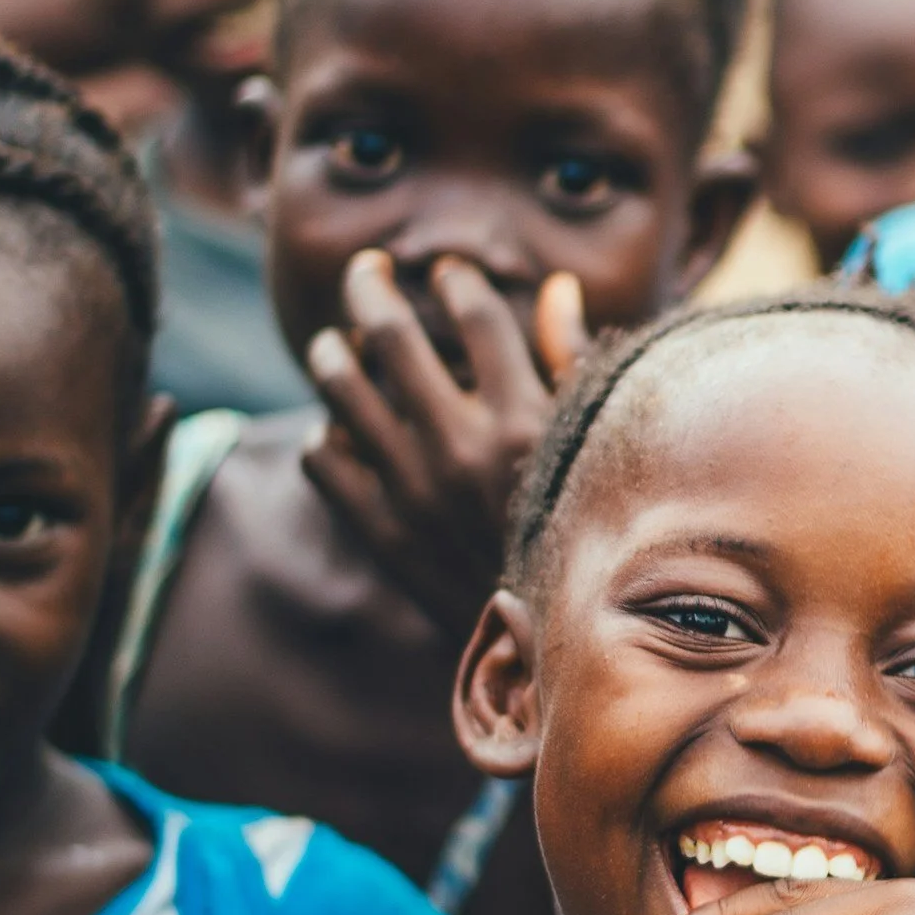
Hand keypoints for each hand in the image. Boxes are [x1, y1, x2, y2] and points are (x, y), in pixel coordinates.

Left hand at [302, 251, 591, 637]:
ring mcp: (413, 490)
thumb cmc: (582, 530)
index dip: (456, 281)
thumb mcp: (592, 447)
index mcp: (524, 420)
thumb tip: (558, 288)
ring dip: (333, 351)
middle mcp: (462, 448)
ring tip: (337, 342)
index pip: (476, 314)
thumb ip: (573, 363)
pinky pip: (322, 459)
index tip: (448, 275)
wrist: (551, 643)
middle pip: (393, 335)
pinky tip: (341, 429)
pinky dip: (325, 434)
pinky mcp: (380, 532)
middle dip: (371, 287)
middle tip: (365, 271)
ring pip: (342, 389)